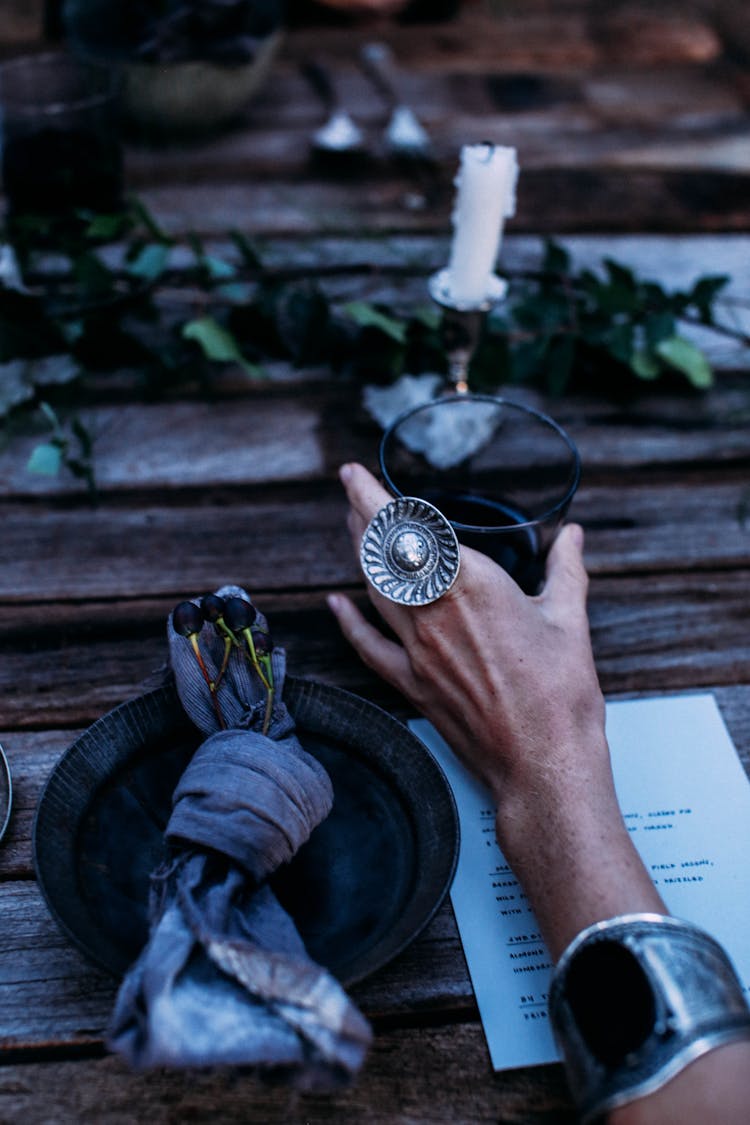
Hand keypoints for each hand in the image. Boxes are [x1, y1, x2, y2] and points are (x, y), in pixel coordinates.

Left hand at [329, 462, 603, 802]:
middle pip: (381, 555)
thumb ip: (566, 570)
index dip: (373, 498)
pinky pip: (369, 647)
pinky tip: (337, 605)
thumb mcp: (569, 620)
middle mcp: (434, 613)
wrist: (544, 763)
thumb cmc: (561, 695)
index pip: (410, 530)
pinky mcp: (412, 686)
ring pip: (373, 592)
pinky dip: (350, 622)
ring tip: (352, 530)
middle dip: (361, 518)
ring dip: (358, 557)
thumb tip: (571, 536)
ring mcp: (417, 652)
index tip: (354, 476)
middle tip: (350, 492)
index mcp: (472, 585)